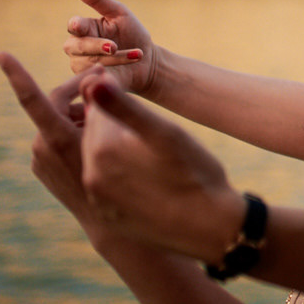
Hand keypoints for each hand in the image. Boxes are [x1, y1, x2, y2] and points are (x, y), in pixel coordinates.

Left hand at [0, 53, 110, 243]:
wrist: (114, 229)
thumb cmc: (128, 179)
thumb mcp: (121, 136)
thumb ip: (103, 104)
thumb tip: (93, 77)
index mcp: (57, 140)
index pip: (34, 99)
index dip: (16, 75)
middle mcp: (42, 150)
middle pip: (57, 106)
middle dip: (80, 92)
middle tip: (106, 80)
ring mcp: (41, 163)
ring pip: (61, 123)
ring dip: (82, 114)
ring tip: (111, 117)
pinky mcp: (44, 171)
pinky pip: (60, 140)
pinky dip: (77, 132)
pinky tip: (100, 140)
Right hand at [63, 0, 156, 92]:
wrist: (148, 62)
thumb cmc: (132, 34)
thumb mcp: (118, 13)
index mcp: (82, 30)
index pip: (74, 25)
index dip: (78, 26)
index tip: (82, 26)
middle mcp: (77, 49)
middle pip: (77, 46)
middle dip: (96, 46)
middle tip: (113, 46)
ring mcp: (81, 68)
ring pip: (89, 63)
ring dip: (114, 58)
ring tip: (137, 54)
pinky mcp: (90, 85)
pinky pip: (96, 79)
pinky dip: (113, 72)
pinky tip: (126, 70)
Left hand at [78, 73, 245, 263]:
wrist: (211, 227)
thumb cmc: (195, 172)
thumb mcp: (165, 132)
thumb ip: (125, 107)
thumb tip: (91, 82)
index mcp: (102, 150)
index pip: (94, 106)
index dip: (107, 89)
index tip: (115, 76)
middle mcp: (91, 177)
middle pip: (93, 133)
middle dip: (105, 117)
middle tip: (123, 101)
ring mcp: (98, 201)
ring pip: (97, 159)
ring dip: (109, 143)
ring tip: (135, 135)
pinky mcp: (109, 217)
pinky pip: (104, 184)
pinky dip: (116, 170)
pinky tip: (141, 168)